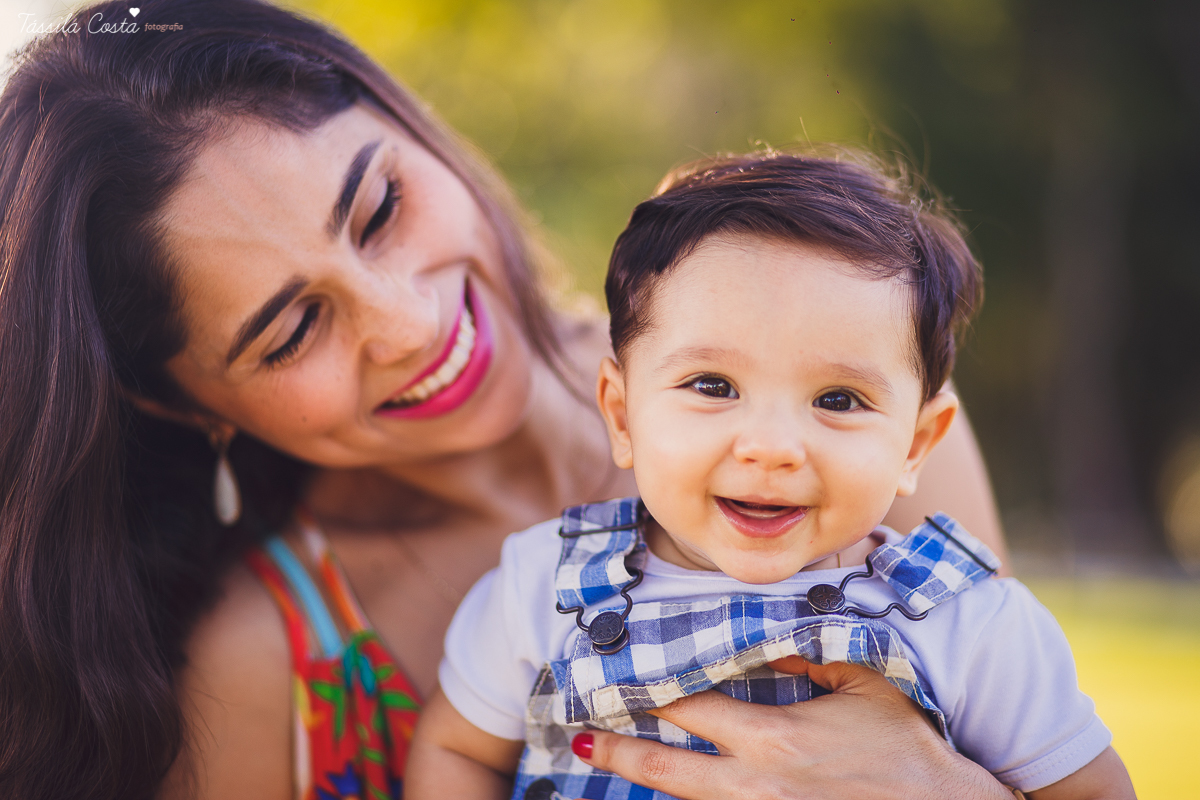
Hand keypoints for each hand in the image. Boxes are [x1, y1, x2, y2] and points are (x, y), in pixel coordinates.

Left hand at [570, 659, 1014, 799]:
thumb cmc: (908, 750)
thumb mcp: (863, 685)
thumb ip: (807, 656)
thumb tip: (761, 633)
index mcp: (774, 738)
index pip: (690, 709)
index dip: (647, 692)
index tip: (614, 677)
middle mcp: (756, 786)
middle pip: (666, 769)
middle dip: (617, 749)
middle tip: (578, 736)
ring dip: (645, 783)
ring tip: (605, 764)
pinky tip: (666, 798)